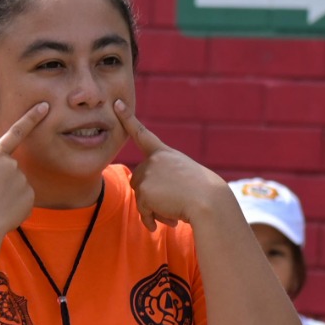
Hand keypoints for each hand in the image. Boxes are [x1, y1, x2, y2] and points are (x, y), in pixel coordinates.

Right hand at [0, 102, 47, 237]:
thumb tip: (2, 179)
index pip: (16, 132)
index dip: (31, 118)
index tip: (45, 106)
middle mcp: (11, 164)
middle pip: (14, 172)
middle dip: (6, 184)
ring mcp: (22, 179)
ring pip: (19, 187)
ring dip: (10, 197)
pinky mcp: (30, 195)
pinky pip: (24, 200)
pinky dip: (17, 208)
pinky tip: (6, 213)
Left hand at [115, 101, 224, 230]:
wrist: (208, 200)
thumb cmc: (203, 193)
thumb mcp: (185, 180)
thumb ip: (163, 184)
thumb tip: (146, 205)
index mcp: (165, 154)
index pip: (142, 134)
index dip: (128, 119)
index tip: (117, 104)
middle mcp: (154, 160)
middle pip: (138, 181)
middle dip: (150, 196)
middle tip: (173, 202)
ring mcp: (148, 173)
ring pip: (141, 197)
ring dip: (154, 209)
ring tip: (175, 210)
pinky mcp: (144, 189)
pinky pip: (143, 211)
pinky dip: (152, 219)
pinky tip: (170, 220)